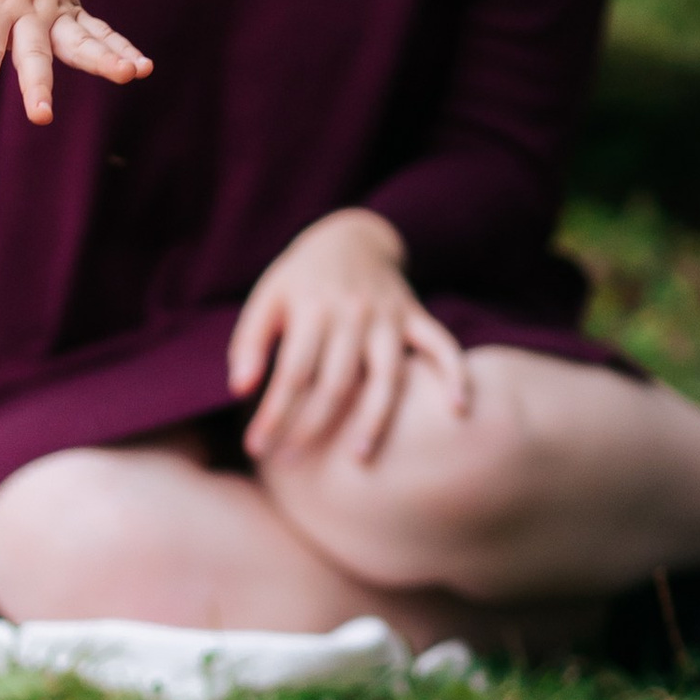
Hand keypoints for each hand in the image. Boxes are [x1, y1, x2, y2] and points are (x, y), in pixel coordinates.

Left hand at [0, 0, 150, 124]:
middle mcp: (28, 10)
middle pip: (35, 50)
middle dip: (39, 81)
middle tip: (42, 116)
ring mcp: (56, 11)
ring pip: (82, 38)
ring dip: (106, 56)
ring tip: (131, 75)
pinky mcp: (74, 13)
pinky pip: (102, 32)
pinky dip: (122, 46)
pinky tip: (144, 68)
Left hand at [228, 209, 469, 466]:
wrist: (352, 236)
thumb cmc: (301, 278)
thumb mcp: (267, 297)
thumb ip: (250, 341)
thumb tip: (239, 389)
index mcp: (312, 309)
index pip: (292, 373)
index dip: (275, 413)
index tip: (258, 447)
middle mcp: (353, 314)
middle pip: (336, 382)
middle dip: (312, 426)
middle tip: (292, 463)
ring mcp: (388, 316)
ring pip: (386, 375)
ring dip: (375, 418)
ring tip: (359, 458)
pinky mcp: (415, 316)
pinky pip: (442, 346)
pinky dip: (455, 375)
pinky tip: (460, 410)